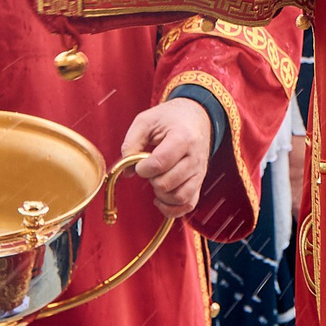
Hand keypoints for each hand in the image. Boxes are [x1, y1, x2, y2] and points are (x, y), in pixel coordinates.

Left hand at [120, 96, 213, 218]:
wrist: (197, 116)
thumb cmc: (170, 118)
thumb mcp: (145, 121)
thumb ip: (131, 144)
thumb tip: (126, 172)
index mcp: (182, 138)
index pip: (160, 163)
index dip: (143, 168)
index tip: (139, 163)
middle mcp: (195, 157)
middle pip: (167, 183)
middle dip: (151, 180)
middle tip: (149, 169)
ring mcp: (199, 172)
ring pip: (179, 197)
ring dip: (161, 195)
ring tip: (156, 181)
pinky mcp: (199, 182)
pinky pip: (188, 205)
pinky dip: (172, 209)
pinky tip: (160, 199)